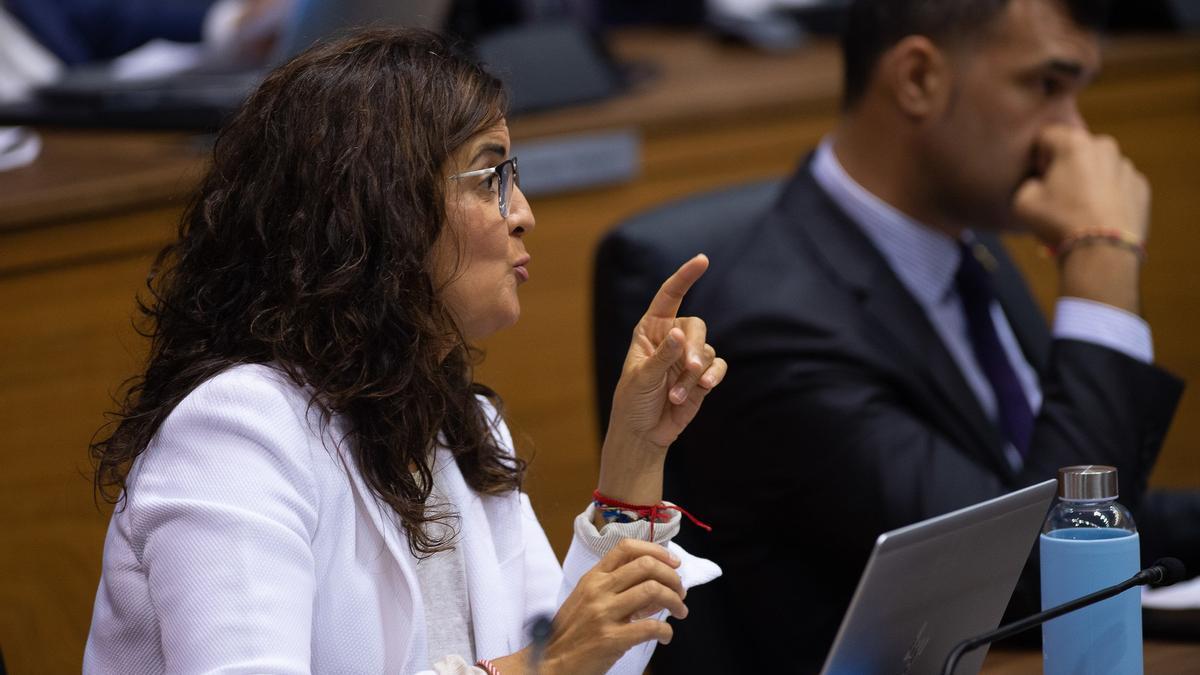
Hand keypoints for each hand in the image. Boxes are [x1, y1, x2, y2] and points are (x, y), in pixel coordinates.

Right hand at [521, 539, 685, 674]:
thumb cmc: (571, 633)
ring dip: (675, 601)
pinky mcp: (611, 638)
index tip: (673, 562)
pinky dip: (666, 631)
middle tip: (680, 591)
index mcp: (593, 578)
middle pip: (646, 566)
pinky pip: (650, 627)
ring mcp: (604, 613)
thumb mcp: (587, 601)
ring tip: (680, 611)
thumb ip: (616, 590)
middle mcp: (598, 590)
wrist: (551, 662)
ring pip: (653, 590)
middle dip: (672, 577)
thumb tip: (653, 588)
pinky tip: (666, 635)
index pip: (627, 548)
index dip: (656, 551)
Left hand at [599, 254, 727, 503]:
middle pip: (697, 327)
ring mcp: (688, 357)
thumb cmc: (633, 402)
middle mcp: (672, 339)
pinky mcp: (703, 376)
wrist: (643, 433)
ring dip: (696, 374)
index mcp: (650, 330)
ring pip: (707, 351)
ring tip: (678, 395)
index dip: (685, 277)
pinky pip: (718, 367)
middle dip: (695, 347)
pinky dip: (712, 377)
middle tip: (691, 368)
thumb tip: (681, 333)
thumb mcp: (642, 378)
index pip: (670, 296)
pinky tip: (703, 388)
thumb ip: (663, 356)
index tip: (702, 260)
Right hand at [1014, 125, 1150, 245]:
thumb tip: (1038, 183)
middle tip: (1058, 194)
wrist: (1101, 250)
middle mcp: (1104, 147)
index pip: (1046, 135)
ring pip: (1100, 167)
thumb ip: (1028, 183)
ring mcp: (1126, 166)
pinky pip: (1118, 185)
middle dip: (1067, 166)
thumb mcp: (1023, 201)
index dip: (1037, 156)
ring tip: (1080, 209)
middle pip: (1077, 149)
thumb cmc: (1059, 221)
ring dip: (1089, 180)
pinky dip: (1108, 195)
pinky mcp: (1141, 187)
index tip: (1038, 177)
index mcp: (1074, 143)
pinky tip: (1098, 217)